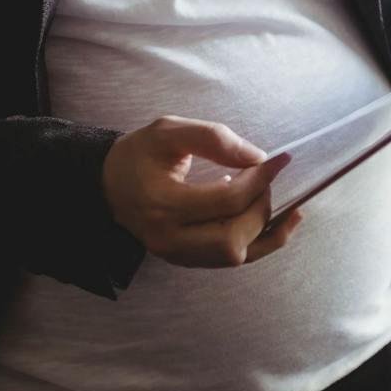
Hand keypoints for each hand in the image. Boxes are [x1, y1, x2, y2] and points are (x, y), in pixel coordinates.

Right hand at [102, 115, 304, 267]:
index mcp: (162, 204)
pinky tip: (281, 222)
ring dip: (263, 226)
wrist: (108, 183)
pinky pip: (231, 259)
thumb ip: (213, 139)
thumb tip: (258, 157)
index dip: (260, 180)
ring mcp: (176, 254)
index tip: (279, 159)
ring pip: (234, 255)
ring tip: (269, 195)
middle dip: (260, 206)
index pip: (226, 202)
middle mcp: (168, 238)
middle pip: (232, 238)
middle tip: (263, 178)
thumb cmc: (139, 154)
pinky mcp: (186, 258)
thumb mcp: (168, 131)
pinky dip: (260, 242)